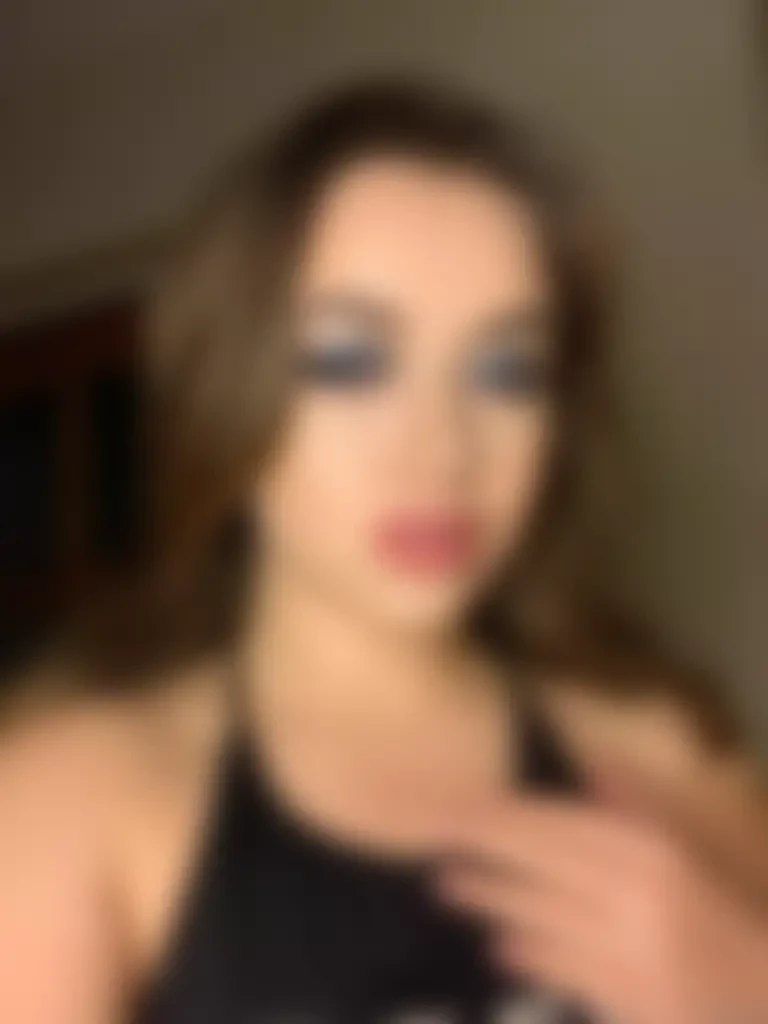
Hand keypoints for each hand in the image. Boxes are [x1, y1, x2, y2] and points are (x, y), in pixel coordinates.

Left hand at [434, 794, 767, 1023]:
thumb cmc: (716, 907)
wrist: (761, 985)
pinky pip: (563, 968)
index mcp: (650, 849)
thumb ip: (633, 804)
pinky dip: (528, 954)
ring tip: (445, 885)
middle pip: (544, 861)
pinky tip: (496, 944)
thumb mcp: (683, 846)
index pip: (563, 823)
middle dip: (486, 846)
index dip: (508, 813)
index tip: (463, 804)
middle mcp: (636, 892)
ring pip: (543, 915)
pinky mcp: (626, 998)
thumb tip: (590, 761)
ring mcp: (629, 949)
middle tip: (434, 835)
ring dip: (490, 898)